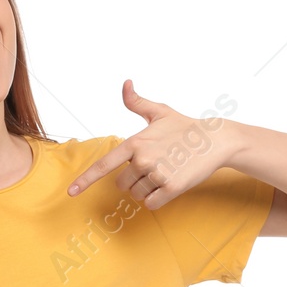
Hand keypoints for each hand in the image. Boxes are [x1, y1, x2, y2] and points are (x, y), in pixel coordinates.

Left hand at [67, 78, 227, 207]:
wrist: (216, 140)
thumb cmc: (184, 126)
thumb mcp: (159, 112)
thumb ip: (137, 102)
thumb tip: (125, 83)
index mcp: (135, 142)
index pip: (104, 165)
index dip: (85, 180)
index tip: (71, 192)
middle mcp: (143, 159)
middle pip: (122, 184)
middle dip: (133, 179)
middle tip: (154, 166)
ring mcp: (158, 174)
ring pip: (136, 194)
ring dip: (146, 189)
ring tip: (165, 171)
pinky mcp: (172, 188)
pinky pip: (151, 203)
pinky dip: (157, 198)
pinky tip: (170, 184)